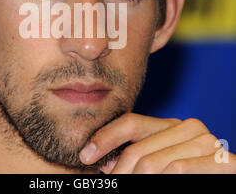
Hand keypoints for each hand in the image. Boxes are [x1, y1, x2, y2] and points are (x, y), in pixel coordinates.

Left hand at [79, 113, 235, 173]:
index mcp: (169, 125)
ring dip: (138, 179)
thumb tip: (101, 161)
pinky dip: (167, 177)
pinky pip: (181, 168)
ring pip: (155, 163)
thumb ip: (132, 156)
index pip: (130, 122)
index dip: (105, 138)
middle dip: (120, 172)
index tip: (85, 155)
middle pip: (138, 149)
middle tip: (112, 184)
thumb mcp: (156, 161)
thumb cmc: (186, 173)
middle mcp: (187, 127)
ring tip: (133, 184)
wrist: (220, 177)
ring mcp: (206, 142)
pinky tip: (163, 178)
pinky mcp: (223, 161)